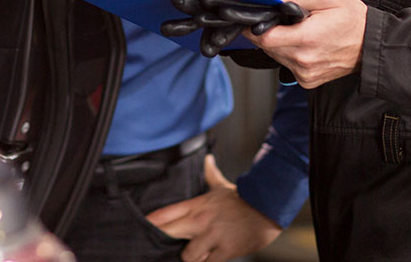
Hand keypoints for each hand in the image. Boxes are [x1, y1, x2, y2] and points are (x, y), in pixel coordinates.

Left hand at [145, 155, 282, 261]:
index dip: (152, 221)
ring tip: (196, 253)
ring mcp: (213, 236)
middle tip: (158, 245)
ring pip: (188, 255)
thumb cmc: (242, 199)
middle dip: (163, 239)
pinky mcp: (225, 250)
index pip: (166, 213)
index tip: (142, 225)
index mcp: (198, 205)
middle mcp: (201, 220)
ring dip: (191, 257)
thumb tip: (207, 159)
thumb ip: (210, 174)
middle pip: (169, 232)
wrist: (267, 207)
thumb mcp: (222, 186)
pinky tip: (208, 258)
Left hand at [252, 0, 366, 87]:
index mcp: (307, 38)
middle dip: (267, 32)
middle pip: (267, 47)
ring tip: (296, 30)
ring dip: (278, 43)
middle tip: (281, 20)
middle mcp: (303, 60)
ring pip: (275, 56)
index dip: (254, 26)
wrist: (373, 45)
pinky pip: (286, 65)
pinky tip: (303, 44)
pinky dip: (288, 54)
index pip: (264, 37)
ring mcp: (305, 73)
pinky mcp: (307, 80)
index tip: (255, 17)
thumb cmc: (353, 19)